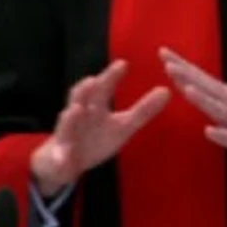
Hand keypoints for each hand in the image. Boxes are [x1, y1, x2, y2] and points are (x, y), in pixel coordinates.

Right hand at [30, 60, 169, 196]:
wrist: (66, 163)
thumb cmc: (96, 139)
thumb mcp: (123, 126)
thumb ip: (143, 110)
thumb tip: (167, 91)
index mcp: (95, 106)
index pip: (103, 87)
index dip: (111, 75)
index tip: (123, 63)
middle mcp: (79, 115)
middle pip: (81, 99)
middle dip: (85, 90)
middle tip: (93, 81)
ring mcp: (67, 134)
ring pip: (66, 124)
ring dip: (70, 118)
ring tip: (75, 110)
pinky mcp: (59, 155)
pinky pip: (59, 156)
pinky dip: (60, 156)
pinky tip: (62, 157)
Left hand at [160, 47, 226, 176]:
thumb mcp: (225, 108)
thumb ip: (205, 96)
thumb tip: (182, 82)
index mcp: (224, 95)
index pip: (199, 76)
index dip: (181, 64)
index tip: (163, 51)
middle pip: (206, 87)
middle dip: (187, 75)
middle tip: (168, 63)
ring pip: (218, 109)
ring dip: (204, 99)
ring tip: (187, 90)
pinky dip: (221, 134)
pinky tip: (208, 131)